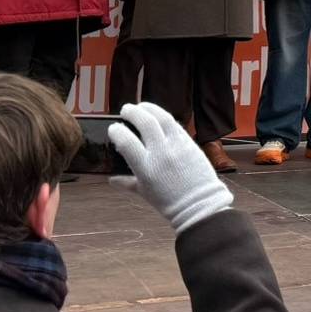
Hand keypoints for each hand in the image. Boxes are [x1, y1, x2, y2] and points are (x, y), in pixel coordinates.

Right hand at [107, 103, 234, 231]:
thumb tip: (111, 180)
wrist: (199, 205)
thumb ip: (127, 183)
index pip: (126, 142)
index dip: (117, 131)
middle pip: (145, 122)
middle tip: (126, 110)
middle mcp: (161, 153)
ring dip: (150, 108)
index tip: (113, 128)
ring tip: (142, 106)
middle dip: (132, 112)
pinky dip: (165, 119)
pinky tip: (159, 117)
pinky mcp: (190, 143)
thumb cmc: (169, 202)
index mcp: (146, 168)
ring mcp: (177, 146)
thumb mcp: (144, 193)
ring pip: (163, 118)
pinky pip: (176, 125)